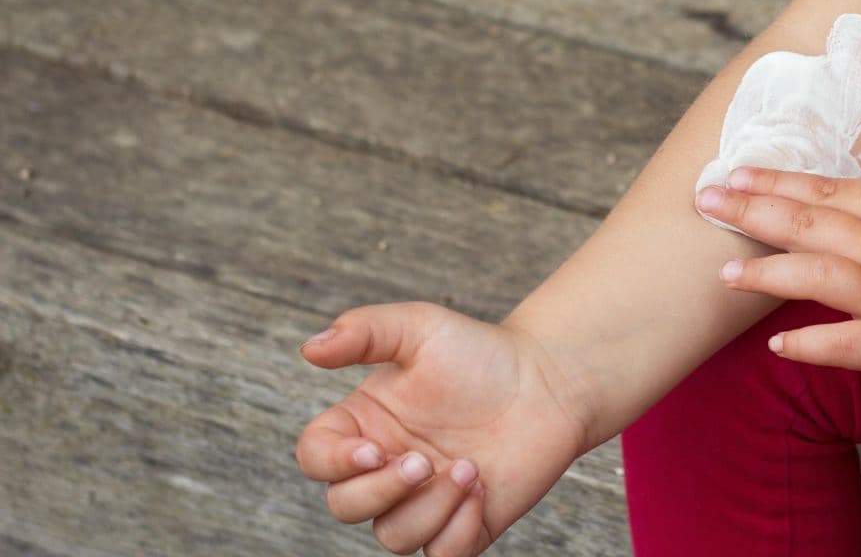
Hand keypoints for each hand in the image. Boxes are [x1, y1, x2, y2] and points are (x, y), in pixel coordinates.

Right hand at [294, 302, 591, 555]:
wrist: (550, 380)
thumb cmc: (481, 352)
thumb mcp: (420, 327)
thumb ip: (365, 331)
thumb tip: (309, 348)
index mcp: (366, 426)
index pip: (316, 458)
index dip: (332, 463)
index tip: (373, 450)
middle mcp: (387, 468)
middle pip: (346, 507)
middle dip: (381, 490)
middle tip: (424, 460)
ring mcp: (425, 500)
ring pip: (394, 536)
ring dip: (428, 508)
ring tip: (469, 468)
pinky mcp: (465, 523)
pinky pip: (442, 554)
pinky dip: (457, 532)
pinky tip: (482, 490)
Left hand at [695, 87, 860, 384]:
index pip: (830, 187)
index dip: (780, 178)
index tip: (735, 169)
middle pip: (812, 222)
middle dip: (753, 210)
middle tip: (703, 199)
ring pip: (820, 277)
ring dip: (769, 273)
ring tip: (724, 271)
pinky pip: (851, 344)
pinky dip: (813, 345)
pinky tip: (779, 347)